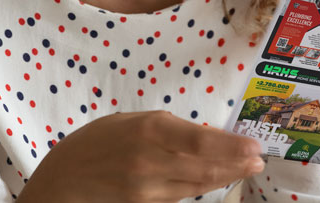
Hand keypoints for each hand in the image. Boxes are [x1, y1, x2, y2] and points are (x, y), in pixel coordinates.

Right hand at [17, 110, 265, 202]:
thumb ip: (160, 128)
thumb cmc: (91, 146)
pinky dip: (201, 188)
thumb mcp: (125, 123)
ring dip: (225, 177)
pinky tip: (215, 181)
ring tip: (246, 170)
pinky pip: (181, 196)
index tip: (253, 145)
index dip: (232, 146)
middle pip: (206, 166)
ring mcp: (149, 189)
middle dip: (237, 164)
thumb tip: (197, 135)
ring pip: (198, 184)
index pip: (202, 140)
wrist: (61, 186)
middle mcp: (153, 161)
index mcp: (149, 130)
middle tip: (259, 160)